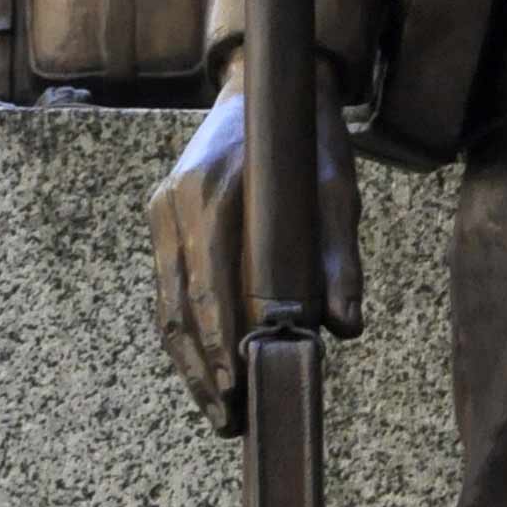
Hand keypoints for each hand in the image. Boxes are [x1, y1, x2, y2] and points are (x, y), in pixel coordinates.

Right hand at [147, 62, 362, 432]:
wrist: (266, 85)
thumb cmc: (308, 141)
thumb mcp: (337, 190)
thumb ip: (340, 258)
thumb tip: (344, 327)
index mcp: (214, 192)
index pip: (210, 284)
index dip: (219, 341)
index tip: (235, 386)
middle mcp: (176, 203)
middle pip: (180, 306)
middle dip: (202, 370)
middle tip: (228, 421)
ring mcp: (163, 211)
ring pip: (167, 305)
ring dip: (188, 363)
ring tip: (218, 412)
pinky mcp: (162, 219)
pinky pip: (168, 288)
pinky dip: (184, 334)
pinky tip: (204, 372)